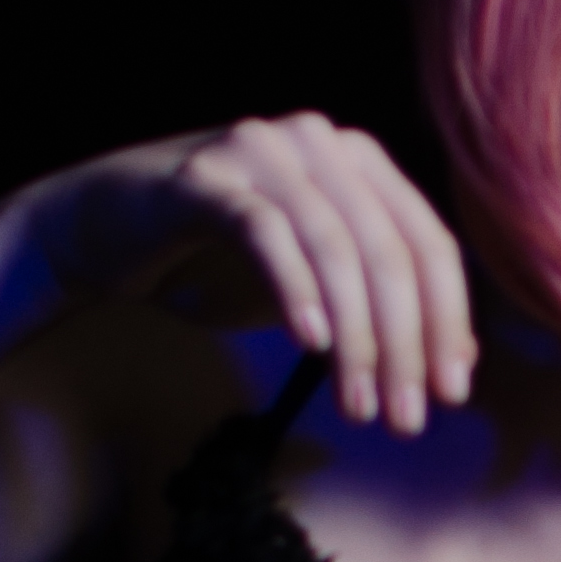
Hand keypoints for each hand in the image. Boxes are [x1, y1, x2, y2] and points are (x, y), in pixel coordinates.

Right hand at [29, 119, 476, 434]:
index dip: (448, 320)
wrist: (103, 228)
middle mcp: (319, 143)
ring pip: (335, 246)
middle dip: (404, 344)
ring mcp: (262, 152)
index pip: (429, 242)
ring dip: (355, 337)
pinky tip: (311, 343)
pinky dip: (295, 291)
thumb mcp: (313, 285)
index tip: (452, 392)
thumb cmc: (216, 258)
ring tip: (358, 404)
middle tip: (405, 419)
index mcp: (360, 161)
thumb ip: (378, 305)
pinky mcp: (205, 177)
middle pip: (389, 250)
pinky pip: (267, 233)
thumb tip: (457, 359)